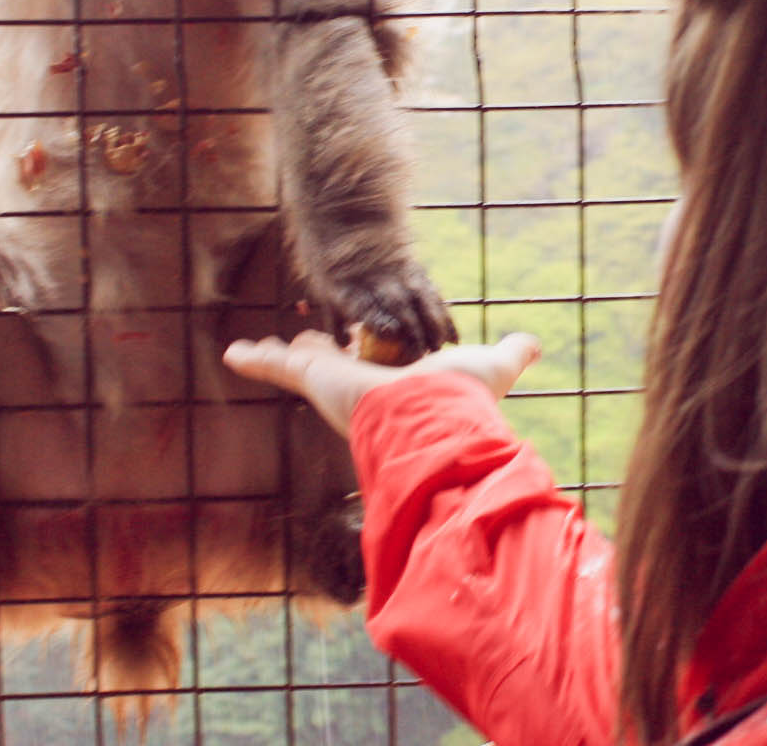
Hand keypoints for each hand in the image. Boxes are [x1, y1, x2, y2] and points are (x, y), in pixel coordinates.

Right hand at [223, 328, 540, 436]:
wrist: (430, 423)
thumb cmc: (460, 400)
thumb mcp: (492, 366)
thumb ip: (510, 355)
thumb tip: (533, 344)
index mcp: (398, 385)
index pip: (379, 366)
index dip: (369, 353)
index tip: (359, 343)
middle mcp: (364, 387)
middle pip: (335, 366)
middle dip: (321, 354)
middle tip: (305, 342)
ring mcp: (335, 383)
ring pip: (303, 365)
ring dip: (282, 355)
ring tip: (260, 347)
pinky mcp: (314, 376)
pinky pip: (277, 365)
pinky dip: (255, 357)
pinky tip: (233, 352)